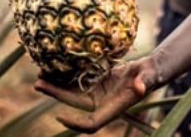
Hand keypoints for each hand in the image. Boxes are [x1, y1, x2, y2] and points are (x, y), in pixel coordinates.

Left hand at [34, 57, 160, 133]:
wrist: (151, 70)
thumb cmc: (152, 75)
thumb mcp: (149, 78)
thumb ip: (145, 83)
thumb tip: (140, 88)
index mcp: (112, 108)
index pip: (91, 124)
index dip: (75, 123)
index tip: (58, 115)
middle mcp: (101, 103)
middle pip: (73, 103)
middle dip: (55, 94)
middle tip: (38, 84)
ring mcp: (96, 92)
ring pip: (71, 91)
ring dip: (56, 84)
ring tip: (40, 74)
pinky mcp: (95, 81)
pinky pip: (76, 80)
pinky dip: (65, 75)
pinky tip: (53, 65)